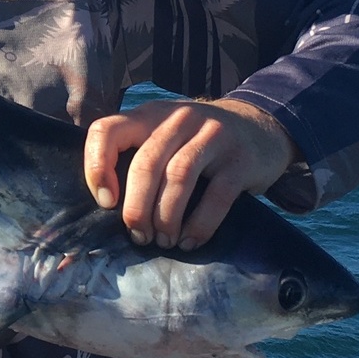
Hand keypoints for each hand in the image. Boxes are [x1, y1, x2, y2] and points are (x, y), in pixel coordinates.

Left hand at [84, 98, 296, 251]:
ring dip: (166, 218)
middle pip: (146, 164)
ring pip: (178, 178)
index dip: (97, 167)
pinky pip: (216, 196)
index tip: (105, 202)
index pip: (107, 131)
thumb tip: (105, 204)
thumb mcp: (164, 134)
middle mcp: (179, 119)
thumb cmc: (197, 141)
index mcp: (149, 115)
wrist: (261, 127)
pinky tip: (190, 242)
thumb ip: (137, 153)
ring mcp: (213, 135)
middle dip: (136, 207)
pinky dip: (199, 225)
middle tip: (138, 235)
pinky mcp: (241, 159)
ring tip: (163, 241)